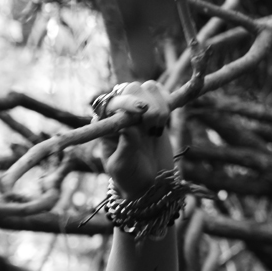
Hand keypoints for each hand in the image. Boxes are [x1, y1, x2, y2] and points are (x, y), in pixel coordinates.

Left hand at [97, 81, 174, 198]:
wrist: (150, 182)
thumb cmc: (130, 176)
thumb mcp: (122, 166)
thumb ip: (125, 147)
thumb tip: (128, 127)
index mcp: (103, 125)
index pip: (108, 103)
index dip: (125, 102)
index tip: (141, 111)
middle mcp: (118, 113)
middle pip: (130, 89)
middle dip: (145, 102)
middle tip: (152, 126)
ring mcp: (137, 109)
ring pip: (148, 88)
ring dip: (158, 104)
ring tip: (157, 129)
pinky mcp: (155, 109)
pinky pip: (161, 92)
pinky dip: (167, 100)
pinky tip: (165, 119)